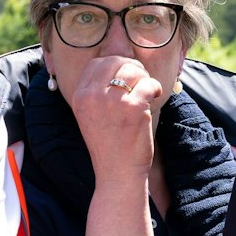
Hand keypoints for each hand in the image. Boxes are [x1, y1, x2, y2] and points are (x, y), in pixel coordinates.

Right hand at [67, 55, 164, 182]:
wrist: (117, 173)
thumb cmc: (108, 146)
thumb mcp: (90, 115)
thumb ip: (97, 92)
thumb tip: (118, 65)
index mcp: (80, 96)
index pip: (96, 63)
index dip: (114, 64)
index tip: (125, 74)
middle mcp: (92, 96)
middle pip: (115, 62)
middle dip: (132, 67)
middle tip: (141, 80)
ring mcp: (113, 101)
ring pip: (133, 70)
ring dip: (145, 77)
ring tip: (147, 90)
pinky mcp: (133, 107)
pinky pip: (149, 83)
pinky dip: (155, 88)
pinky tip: (155, 96)